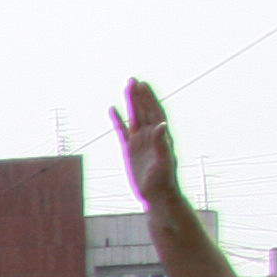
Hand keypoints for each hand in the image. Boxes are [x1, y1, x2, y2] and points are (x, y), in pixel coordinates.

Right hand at [111, 79, 180, 211]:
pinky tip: (112, 109)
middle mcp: (150, 136)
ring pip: (133, 117)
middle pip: (143, 111)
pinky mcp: (129, 150)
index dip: (149, 98)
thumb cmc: (164, 181)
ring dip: (130, 102)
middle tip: (132, 79)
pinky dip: (117, 120)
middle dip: (139, 95)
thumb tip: (161, 124)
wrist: (157, 196)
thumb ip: (162, 143)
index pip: (154, 112)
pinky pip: (122, 131)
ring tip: (126, 87)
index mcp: (160, 136)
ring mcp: (139, 142)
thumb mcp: (164, 162)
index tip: (143, 85)